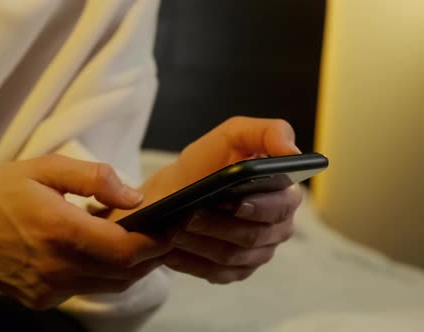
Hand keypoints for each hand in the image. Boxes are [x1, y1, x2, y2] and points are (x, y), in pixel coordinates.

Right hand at [0, 155, 169, 309]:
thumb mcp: (44, 168)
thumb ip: (94, 178)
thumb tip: (134, 197)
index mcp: (59, 230)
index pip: (127, 249)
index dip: (158, 240)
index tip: (175, 224)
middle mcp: (57, 268)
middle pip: (126, 272)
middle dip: (152, 253)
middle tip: (161, 229)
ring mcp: (49, 289)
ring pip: (111, 285)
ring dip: (130, 265)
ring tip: (132, 237)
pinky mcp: (41, 299)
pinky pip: (88, 290)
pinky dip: (104, 273)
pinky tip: (98, 250)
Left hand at [151, 117, 302, 282]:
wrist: (176, 190)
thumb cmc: (207, 162)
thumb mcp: (234, 135)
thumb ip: (269, 132)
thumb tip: (292, 152)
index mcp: (284, 192)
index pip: (282, 205)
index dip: (259, 206)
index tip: (234, 202)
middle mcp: (278, 226)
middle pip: (255, 234)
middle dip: (219, 225)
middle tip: (189, 216)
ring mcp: (259, 252)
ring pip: (233, 256)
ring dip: (200, 243)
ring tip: (174, 231)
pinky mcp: (237, 271)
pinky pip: (217, 273)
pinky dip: (192, 262)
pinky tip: (171, 251)